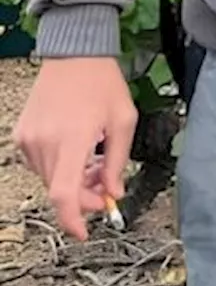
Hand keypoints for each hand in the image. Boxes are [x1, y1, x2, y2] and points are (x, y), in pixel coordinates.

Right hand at [12, 58, 136, 240]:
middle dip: (83, 196)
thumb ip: (117, 161)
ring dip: (72, 180)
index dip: (73, 219)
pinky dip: (58, 166)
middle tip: (104, 186)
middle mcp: (45, 141)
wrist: (74, 52)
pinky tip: (75, 149)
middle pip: (60, 190)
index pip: (64, 193)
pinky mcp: (22, 134)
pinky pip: (39, 164)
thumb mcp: (123, 120)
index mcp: (73, 138)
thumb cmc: (102, 81)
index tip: (83, 232)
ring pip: (50, 179)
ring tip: (92, 160)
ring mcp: (29, 138)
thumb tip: (113, 192)